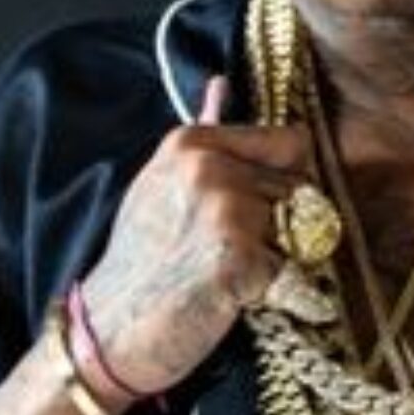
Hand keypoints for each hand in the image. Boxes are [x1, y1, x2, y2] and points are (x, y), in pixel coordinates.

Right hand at [78, 78, 307, 410]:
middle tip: (228, 250)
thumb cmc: (141, 262)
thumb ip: (204, 134)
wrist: (112, 332)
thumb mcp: (161, 184)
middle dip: (281, 222)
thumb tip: (221, 83)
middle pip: (299, 188)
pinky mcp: (241, 259)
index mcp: (191, 143)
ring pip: (302, 230)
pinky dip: (275, 292)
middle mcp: (210, 168)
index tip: (259, 205)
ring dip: (280, 256)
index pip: (290, 140)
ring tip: (227, 271)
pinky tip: (231, 297)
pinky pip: (294, 272)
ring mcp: (227, 212)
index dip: (287, 177)